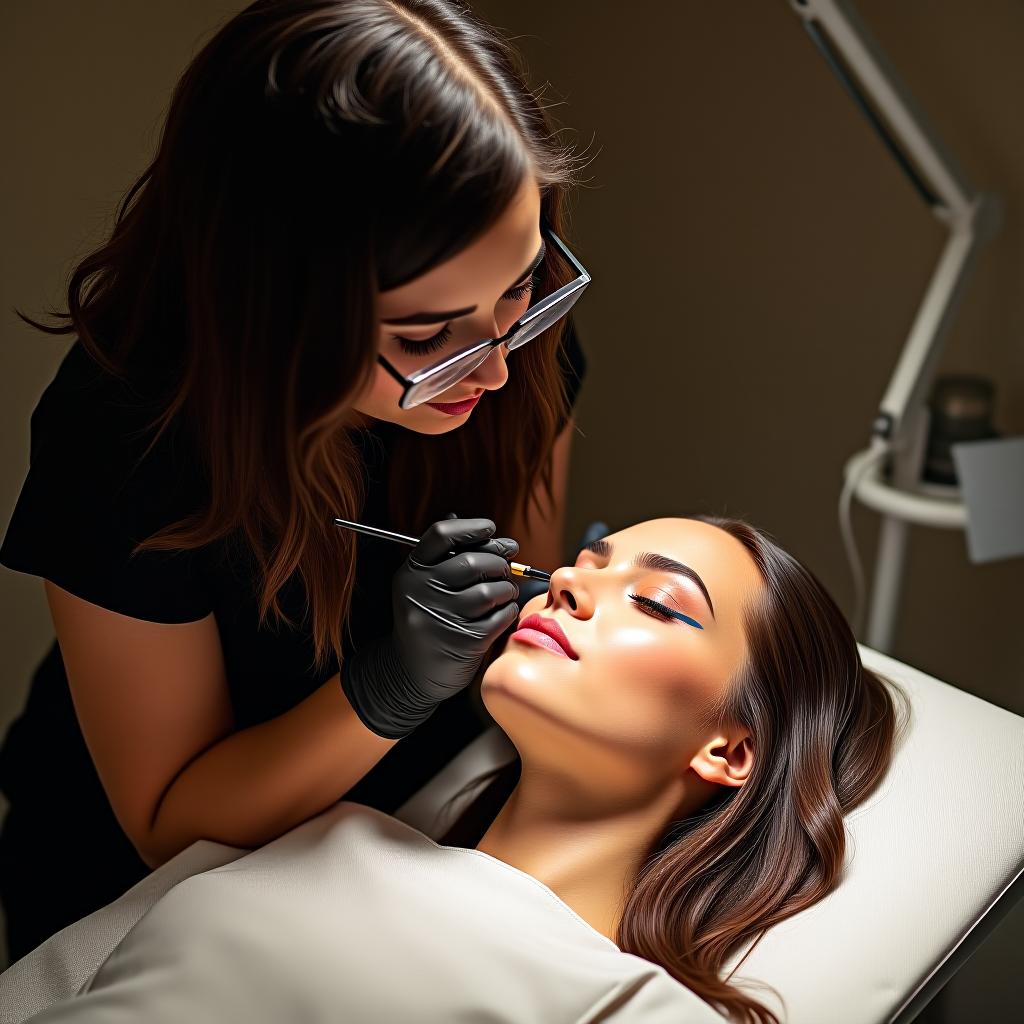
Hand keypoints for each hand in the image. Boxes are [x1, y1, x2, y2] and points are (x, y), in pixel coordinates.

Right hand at [341, 516, 519, 738]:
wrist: (410, 673)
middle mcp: (423, 592)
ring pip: (490, 590)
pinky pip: (500, 616)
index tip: (491, 528)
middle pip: (471, 561)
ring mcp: (443, 617)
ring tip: (504, 591)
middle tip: (506, 566)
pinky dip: (508, 611)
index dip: (472, 527)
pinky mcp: (464, 641)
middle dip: (498, 561)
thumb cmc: (424, 620)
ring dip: (506, 588)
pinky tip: (501, 612)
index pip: (441, 535)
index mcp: (412, 572)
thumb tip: (456, 517)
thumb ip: (439, 553)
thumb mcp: (420, 584)